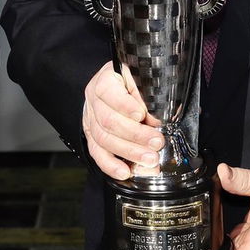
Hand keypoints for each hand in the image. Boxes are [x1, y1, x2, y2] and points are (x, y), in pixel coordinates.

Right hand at [80, 61, 161, 178]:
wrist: (116, 85)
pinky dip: (111, 165)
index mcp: (106, 79)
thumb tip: (158, 120)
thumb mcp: (141, 78)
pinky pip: (98, 153)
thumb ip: (148, 95)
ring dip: (129, 152)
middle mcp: (94, 99)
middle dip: (135, 135)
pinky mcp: (92, 136)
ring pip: (104, 140)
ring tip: (150, 159)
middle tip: (157, 142)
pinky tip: (126, 172)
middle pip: (108, 120)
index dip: (124, 105)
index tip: (140, 115)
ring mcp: (91, 119)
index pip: (108, 92)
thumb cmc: (133, 80)